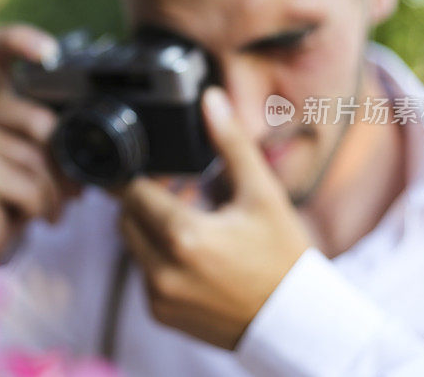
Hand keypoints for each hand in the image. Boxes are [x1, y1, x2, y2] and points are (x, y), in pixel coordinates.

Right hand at [0, 24, 80, 265]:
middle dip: (65, 160)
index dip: (21, 40)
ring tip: (50, 203)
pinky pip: (26, 184)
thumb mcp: (46, 153)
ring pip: (35, 158)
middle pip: (38, 120)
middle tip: (74, 187)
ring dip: (55, 191)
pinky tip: (30, 211)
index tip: (51, 52)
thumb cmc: (18, 185)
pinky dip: (40, 205)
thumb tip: (105, 130)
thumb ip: (63, 132)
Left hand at [116, 87, 310, 349]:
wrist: (296, 323)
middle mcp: (162, 270)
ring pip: (133, 246)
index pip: (133, 192)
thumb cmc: (283, 257)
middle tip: (180, 191)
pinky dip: (158, 258)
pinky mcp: (162, 314)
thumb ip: (231, 144)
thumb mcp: (262, 194)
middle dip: (145, 200)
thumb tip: (211, 100)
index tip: (154, 168)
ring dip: (151, 228)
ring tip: (193, 220)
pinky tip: (193, 253)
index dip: (140, 174)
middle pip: (127, 218)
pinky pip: (144, 274)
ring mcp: (159, 296)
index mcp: (184, 236)